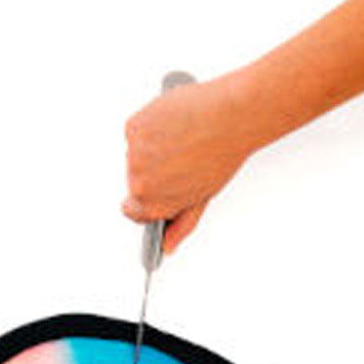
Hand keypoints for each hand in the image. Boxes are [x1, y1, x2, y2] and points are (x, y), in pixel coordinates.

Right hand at [123, 75, 256, 253]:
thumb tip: (168, 245)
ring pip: (135, 153)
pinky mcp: (134, 127)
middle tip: (180, 160)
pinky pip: (136, 130)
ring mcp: (134, 153)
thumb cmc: (221, 156)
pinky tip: (173, 125)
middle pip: (135, 180)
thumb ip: (180, 224)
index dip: (148, 199)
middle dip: (154, 171)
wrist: (230, 118)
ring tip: (180, 141)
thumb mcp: (201, 198)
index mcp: (153, 204)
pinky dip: (150, 126)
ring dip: (151, 147)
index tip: (159, 189)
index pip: (133, 211)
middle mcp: (139, 182)